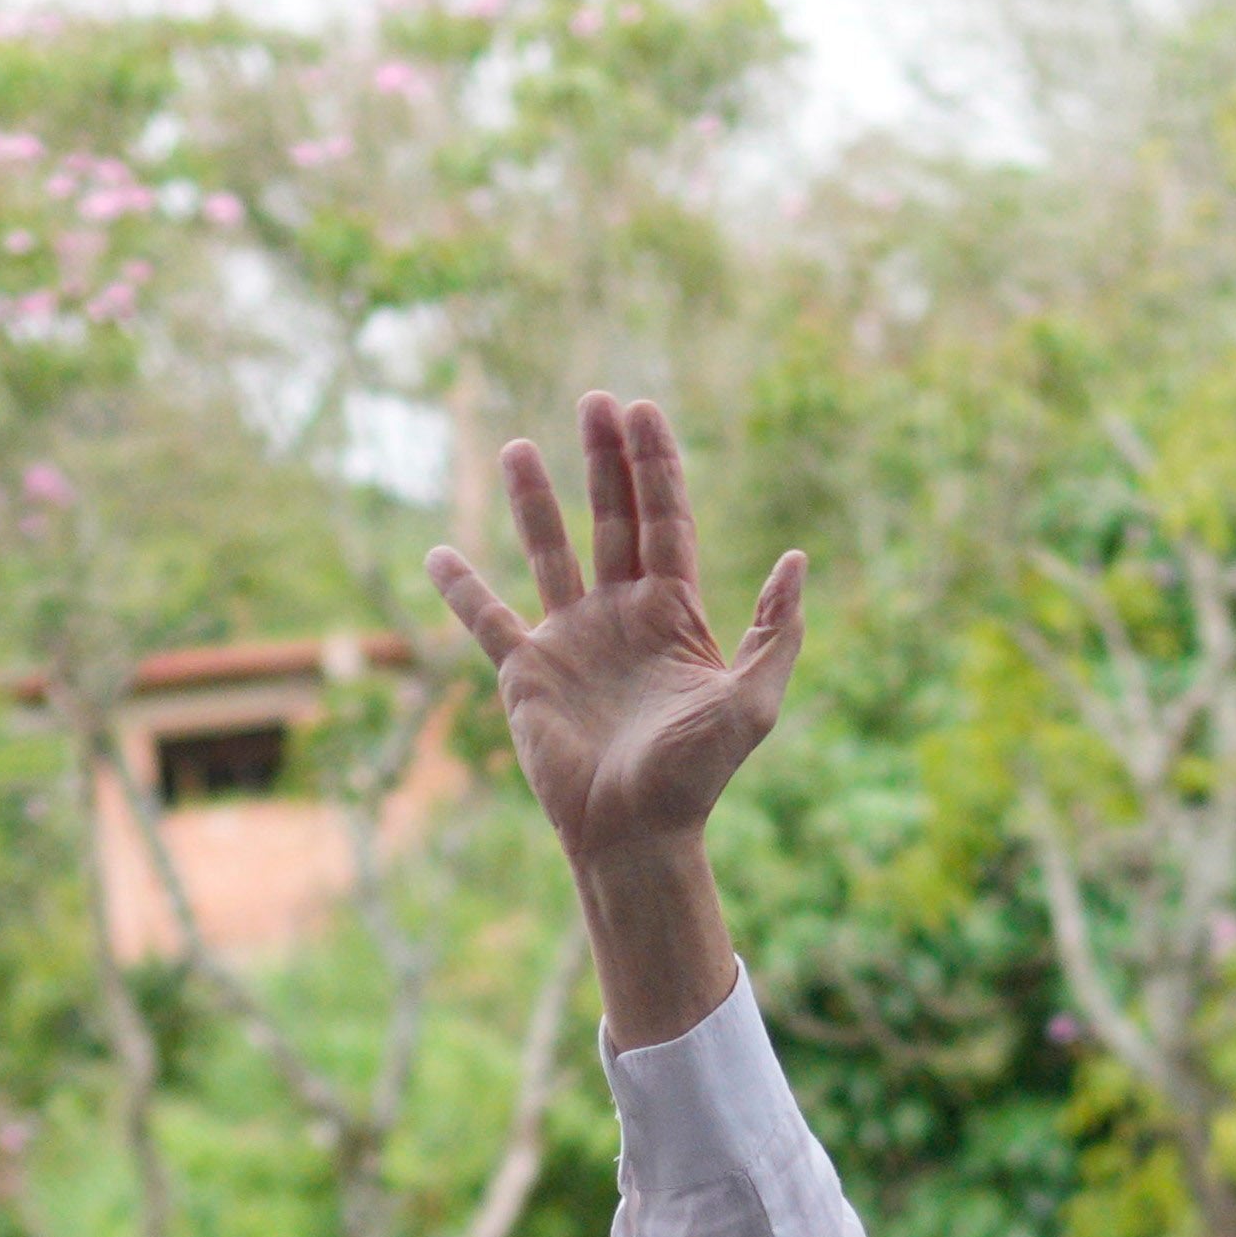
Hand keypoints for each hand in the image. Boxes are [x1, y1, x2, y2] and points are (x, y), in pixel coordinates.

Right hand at [428, 391, 803, 875]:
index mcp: (675, 616)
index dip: (657, 467)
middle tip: (595, 400)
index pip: (665, 521)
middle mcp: (622, 616)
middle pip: (612, 519)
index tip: (643, 410)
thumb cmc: (696, 778)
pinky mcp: (526, 673)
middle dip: (605, 460)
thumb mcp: (752, 704)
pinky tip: (439, 553)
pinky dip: (461, 590)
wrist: (635, 835)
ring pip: (550, 553)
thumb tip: (796, 560)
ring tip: (517, 447)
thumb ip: (776, 633)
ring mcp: (571, 641)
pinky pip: (487, 621)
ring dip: (534, 501)